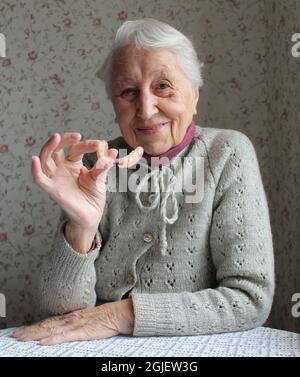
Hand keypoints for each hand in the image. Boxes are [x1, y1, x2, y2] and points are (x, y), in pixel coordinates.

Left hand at [11, 299, 133, 345]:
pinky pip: (64, 336)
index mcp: (70, 317)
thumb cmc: (103, 318)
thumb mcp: (85, 319)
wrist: (116, 314)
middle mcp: (69, 319)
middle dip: (29, 331)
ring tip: (22, 338)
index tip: (21, 331)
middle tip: (15, 336)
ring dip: (35, 334)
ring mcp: (74, 325)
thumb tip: (61, 329)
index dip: (33, 327)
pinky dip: (53, 339)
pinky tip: (44, 342)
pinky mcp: (81, 332)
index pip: (47, 322)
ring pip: (50, 330)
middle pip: (45, 325)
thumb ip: (73, 323)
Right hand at [32, 132, 142, 229]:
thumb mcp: (100, 178)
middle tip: (76, 136)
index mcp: (72, 163)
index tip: (100, 145)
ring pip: (45, 158)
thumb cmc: (93, 196)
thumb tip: (113, 150)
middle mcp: (61, 168)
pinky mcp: (52, 189)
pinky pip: (40, 179)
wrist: (92, 215)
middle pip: (56, 148)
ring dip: (48, 147)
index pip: (76, 148)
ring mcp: (55, 178)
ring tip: (56, 136)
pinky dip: (35, 170)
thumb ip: (104, 165)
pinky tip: (34, 160)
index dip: (87, 145)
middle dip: (64, 139)